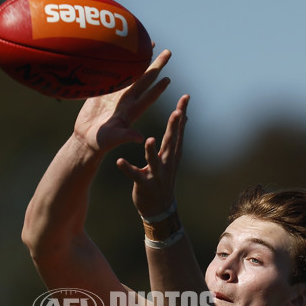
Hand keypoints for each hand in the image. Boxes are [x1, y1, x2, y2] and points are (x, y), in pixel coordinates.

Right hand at [73, 50, 172, 153]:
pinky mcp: (103, 90)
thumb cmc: (99, 142)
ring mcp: (116, 94)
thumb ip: (126, 136)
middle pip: (145, 79)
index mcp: (131, 111)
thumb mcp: (114, 139)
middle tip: (168, 52)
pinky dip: (118, 61)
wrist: (85, 139)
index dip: (158, 88)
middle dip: (157, 66)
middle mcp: (127, 100)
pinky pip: (113, 72)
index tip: (168, 79)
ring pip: (131, 72)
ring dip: (141, 59)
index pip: (148, 97)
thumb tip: (140, 138)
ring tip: (150, 44)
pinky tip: (122, 48)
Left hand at [116, 94, 188, 217]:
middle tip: (177, 112)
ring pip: (154, 160)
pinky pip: (134, 175)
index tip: (186, 97)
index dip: (182, 114)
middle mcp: (166, 163)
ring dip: (152, 151)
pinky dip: (127, 168)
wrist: (160, 208)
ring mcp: (156, 174)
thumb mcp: (172, 157)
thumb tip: (184, 116)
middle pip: (171, 142)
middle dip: (174, 128)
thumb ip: (175, 137)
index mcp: (172, 154)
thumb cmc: (163, 178)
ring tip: (149, 140)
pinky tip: (119, 161)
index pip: (179, 131)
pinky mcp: (143, 184)